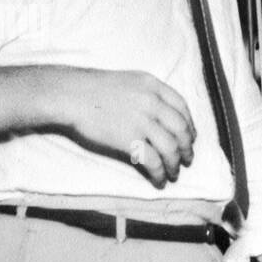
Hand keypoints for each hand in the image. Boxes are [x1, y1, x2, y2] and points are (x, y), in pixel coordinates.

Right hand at [56, 68, 196, 187]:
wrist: (70, 95)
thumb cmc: (93, 88)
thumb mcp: (129, 81)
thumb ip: (148, 94)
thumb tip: (163, 116)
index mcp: (153, 86)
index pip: (182, 107)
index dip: (190, 125)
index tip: (190, 138)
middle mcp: (152, 102)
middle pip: (181, 129)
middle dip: (187, 148)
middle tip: (187, 159)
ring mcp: (142, 121)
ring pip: (171, 148)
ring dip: (175, 164)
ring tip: (173, 173)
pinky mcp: (129, 140)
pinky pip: (154, 161)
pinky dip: (160, 174)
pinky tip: (159, 180)